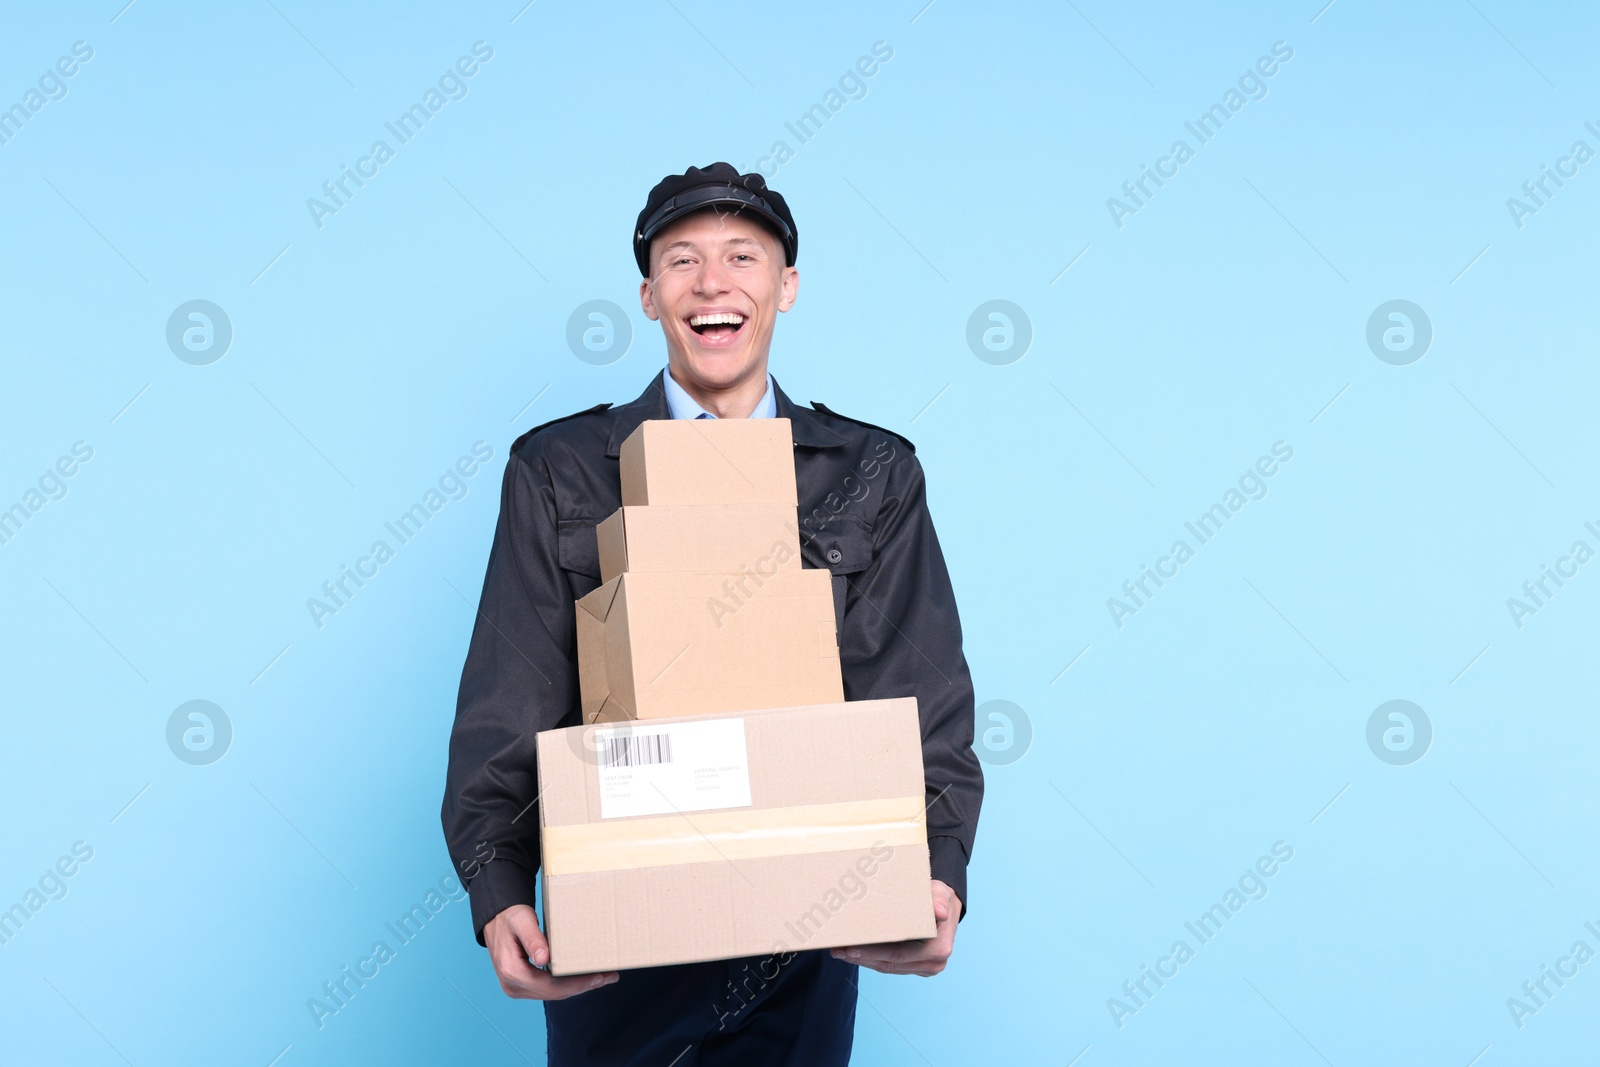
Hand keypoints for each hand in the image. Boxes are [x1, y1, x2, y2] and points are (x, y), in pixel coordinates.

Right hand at [483, 904, 618, 999]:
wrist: (496, 918)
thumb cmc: (510, 916)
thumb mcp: (521, 921)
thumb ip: (532, 938)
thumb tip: (544, 959)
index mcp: (512, 972)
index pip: (550, 986)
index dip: (576, 984)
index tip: (598, 977)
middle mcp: (512, 985)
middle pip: (554, 993)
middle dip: (582, 986)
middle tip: (609, 977)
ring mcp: (516, 987)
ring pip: (552, 993)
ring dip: (577, 987)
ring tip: (602, 977)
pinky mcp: (522, 984)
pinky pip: (548, 988)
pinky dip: (567, 984)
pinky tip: (583, 977)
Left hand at [830, 879, 960, 976]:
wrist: (945, 906)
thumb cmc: (938, 897)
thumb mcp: (940, 892)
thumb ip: (938, 899)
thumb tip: (940, 912)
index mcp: (939, 949)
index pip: (899, 954)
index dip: (873, 953)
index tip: (851, 948)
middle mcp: (933, 963)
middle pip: (890, 964)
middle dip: (861, 958)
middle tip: (838, 950)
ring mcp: (925, 968)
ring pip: (888, 968)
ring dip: (863, 961)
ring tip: (841, 952)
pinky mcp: (916, 967)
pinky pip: (891, 966)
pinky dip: (872, 960)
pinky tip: (855, 954)